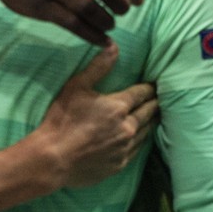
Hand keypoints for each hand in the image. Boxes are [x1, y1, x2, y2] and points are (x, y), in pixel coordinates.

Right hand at [33, 44, 157, 188]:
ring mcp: (124, 148)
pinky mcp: (119, 164)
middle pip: (148, 113)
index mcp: (119, 107)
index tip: (155, 85)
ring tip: (154, 117)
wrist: (53, 159)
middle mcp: (127, 127)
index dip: (149, 88)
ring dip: (150, 123)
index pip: (142, 94)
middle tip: (159, 100)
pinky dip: (139, 141)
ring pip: (145, 133)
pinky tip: (139, 139)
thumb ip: (98, 67)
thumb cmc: (62, 120)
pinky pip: (136, 150)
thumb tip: (114, 47)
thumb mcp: (77, 87)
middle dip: (154, 104)